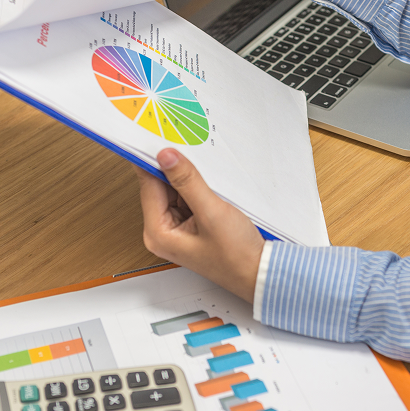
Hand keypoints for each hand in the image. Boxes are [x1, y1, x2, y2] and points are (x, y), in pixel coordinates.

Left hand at [136, 149, 264, 302]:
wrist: (259, 273)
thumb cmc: (236, 256)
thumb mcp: (211, 212)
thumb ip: (187, 182)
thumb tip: (166, 157)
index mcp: (158, 233)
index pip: (149, 185)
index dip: (154, 161)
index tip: (157, 137)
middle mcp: (163, 231)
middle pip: (161, 186)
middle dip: (174, 168)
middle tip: (186, 146)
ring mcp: (178, 228)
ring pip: (176, 190)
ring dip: (188, 177)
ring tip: (205, 169)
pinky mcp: (193, 224)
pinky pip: (189, 197)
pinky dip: (197, 187)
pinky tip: (211, 183)